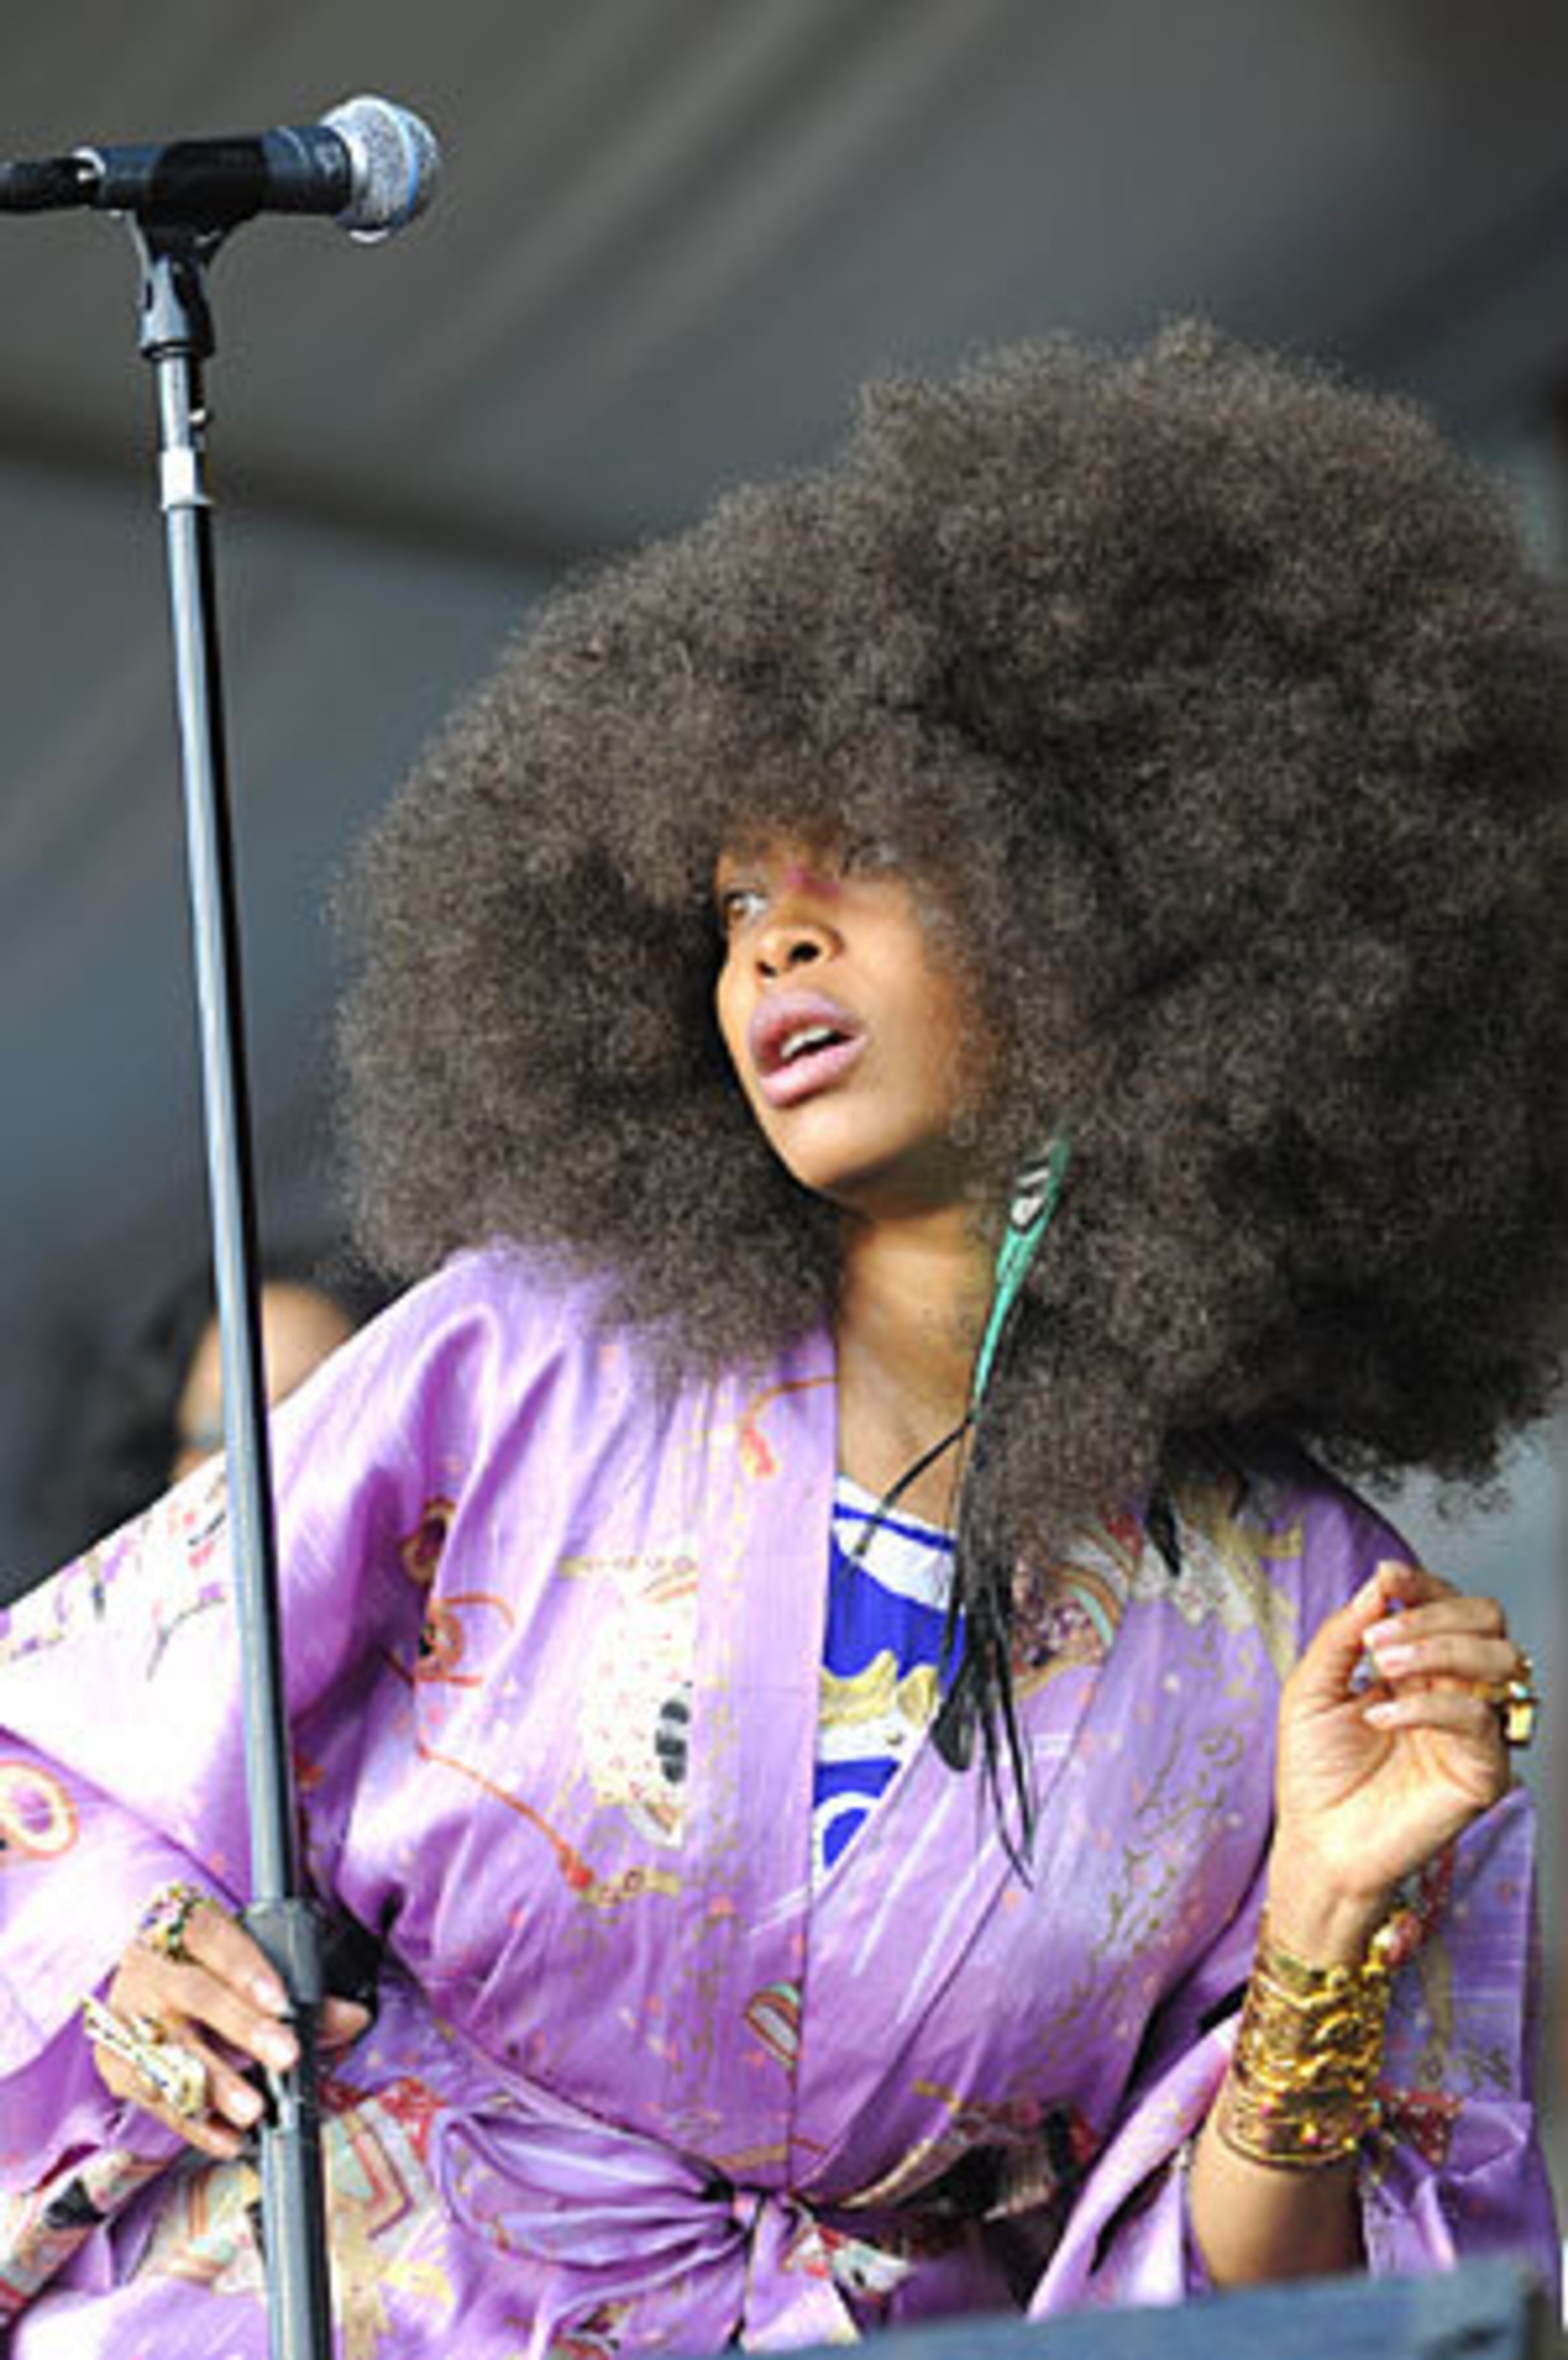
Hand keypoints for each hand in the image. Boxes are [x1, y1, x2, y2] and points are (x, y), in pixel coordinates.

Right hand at [89, 1893, 371, 2156]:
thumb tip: (353, 2019)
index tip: (282, 2001)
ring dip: (215, 2086)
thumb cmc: (207, 1967)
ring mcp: (126, 2015)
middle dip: (243, 2029)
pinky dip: (194, 2123)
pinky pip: (154, 2098)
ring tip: (254, 2111)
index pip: (212, 1938)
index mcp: (181, 1927)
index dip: (246, 1968)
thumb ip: (301, 1990)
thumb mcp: (248, 1962)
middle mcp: (149, 1968)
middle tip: (287, 2056)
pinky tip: (228, 2139)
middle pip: (196, 1995)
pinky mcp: (115, 2062)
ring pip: (169, 2053)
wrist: (141, 1974)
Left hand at [1266, 1558, 1517, 1962]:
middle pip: (1487, 1620)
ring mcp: (1474, 1729)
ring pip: (1499, 1659)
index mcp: (1420, 1666)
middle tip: (1378, 1640)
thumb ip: (1344, 1633)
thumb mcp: (1311, 1688)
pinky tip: (1380, 1716)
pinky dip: (1427, 1705)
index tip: (1388, 1576)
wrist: (1317, 1841)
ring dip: (1437, 1648)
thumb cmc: (1315, 1770)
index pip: (1448, 1605)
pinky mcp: (1482, 1770)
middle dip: (1434, 1613)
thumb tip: (1378, 1583)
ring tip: (1381, 1665)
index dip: (1424, 1583)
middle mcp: (1455, 1689)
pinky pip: (1477, 1717)